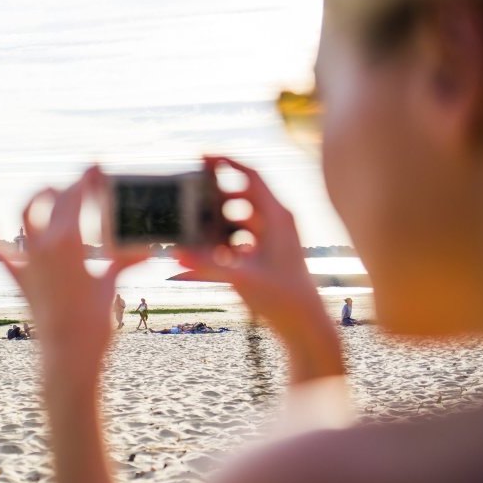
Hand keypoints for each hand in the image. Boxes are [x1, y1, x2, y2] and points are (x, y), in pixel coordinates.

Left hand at [0, 167, 146, 399]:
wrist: (67, 356)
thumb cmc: (93, 323)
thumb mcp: (111, 286)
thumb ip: (124, 262)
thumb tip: (150, 250)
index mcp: (68, 241)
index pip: (76, 195)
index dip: (86, 178)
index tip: (95, 166)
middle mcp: (43, 246)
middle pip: (50, 201)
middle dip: (64, 187)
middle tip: (78, 183)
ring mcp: (28, 262)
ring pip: (22, 218)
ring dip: (32, 201)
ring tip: (45, 193)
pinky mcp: (19, 280)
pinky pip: (0, 254)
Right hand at [177, 156, 342, 383]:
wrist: (305, 326)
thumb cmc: (284, 299)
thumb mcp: (242, 278)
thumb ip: (207, 264)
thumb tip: (177, 253)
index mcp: (278, 216)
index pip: (251, 175)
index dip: (226, 161)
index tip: (202, 155)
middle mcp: (278, 221)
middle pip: (242, 193)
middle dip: (215, 192)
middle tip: (189, 191)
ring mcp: (274, 237)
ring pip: (241, 215)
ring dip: (218, 217)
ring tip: (195, 223)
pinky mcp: (268, 252)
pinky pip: (242, 234)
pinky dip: (224, 236)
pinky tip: (208, 249)